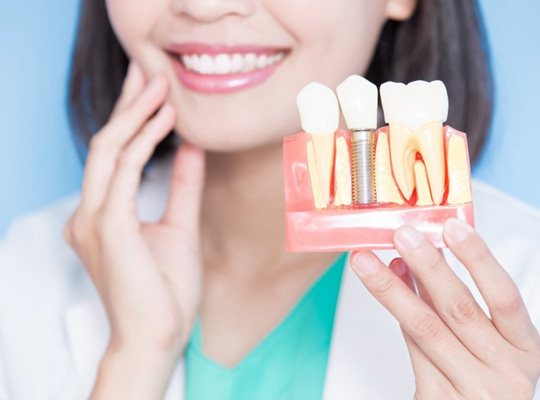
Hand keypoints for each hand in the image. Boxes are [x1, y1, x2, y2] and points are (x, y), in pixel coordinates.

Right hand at [64, 62, 205, 397]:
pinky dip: (143, 140)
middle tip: (150, 71)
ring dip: (136, 114)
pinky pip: (123, 170)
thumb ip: (182, 185)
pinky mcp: (108, 226)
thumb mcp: (179, 226)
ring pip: (109, 149)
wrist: (159, 337)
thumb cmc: (166, 291)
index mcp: (102, 215)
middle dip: (128, 104)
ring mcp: (94, 219)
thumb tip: (191, 148)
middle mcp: (89, 213)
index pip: (113, 154)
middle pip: (105, 143)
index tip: (152, 90)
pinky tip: (165, 120)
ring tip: (161, 86)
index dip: (131, 118)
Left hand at [351, 218, 539, 398]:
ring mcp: (471, 389)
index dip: (479, 259)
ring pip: (425, 327)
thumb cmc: (484, 377)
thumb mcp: (488, 341)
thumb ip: (456, 302)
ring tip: (366, 261)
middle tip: (402, 235)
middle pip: (459, 309)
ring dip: (391, 288)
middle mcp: (504, 371)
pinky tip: (382, 288)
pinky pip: (412, 348)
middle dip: (427, 266)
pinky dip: (396, 314)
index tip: (453, 226)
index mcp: (524, 349)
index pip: (504, 297)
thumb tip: (418, 258)